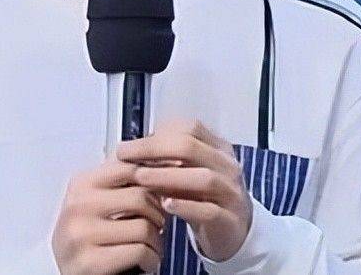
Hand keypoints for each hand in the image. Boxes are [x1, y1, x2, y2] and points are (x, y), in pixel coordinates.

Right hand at [52, 158, 165, 274]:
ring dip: (157, 240)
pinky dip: (152, 259)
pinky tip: (147, 261)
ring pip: (143, 227)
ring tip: (152, 245)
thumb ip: (122, 181)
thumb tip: (166, 162)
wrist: (72, 273)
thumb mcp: (99, 202)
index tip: (162, 194)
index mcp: (81, 184)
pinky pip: (139, 252)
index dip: (155, 181)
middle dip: (159, 214)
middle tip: (159, 225)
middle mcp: (76, 206)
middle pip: (141, 196)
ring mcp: (79, 235)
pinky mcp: (88, 262)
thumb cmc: (91, 236)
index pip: (131, 168)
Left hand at [118, 118, 252, 262]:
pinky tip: (165, 204)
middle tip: (126, 156)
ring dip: (168, 176)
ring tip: (140, 177)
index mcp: (218, 149)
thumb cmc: (206, 199)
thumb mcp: (189, 175)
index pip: (190, 129)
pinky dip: (186, 206)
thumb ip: (168, 162)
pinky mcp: (229, 220)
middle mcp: (227, 167)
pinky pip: (209, 211)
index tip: (129, 146)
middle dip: (155, 150)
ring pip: (204, 178)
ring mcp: (231, 193)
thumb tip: (133, 150)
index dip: (157, 134)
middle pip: (192, 148)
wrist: (234, 232)